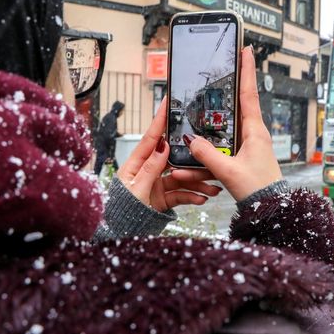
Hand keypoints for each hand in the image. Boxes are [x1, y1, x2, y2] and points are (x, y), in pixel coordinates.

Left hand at [117, 97, 221, 211]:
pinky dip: (192, 196)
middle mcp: (148, 170)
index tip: (168, 100)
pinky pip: (181, 194)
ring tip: (212, 188)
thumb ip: (150, 169)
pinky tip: (202, 199)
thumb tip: (163, 146)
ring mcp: (157, 184)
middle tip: (207, 154)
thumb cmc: (122, 211)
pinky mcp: (163, 198)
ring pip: (181, 178)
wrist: (120, 232)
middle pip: (173, 158)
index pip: (151, 137)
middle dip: (192, 158)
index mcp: (136, 164)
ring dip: (197, 182)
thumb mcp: (136, 190)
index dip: (160, 118)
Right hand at [182, 46, 282, 200]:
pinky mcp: (246, 154)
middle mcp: (255, 133)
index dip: (247, 71)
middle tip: (227, 65)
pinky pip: (229, 141)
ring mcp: (252, 143)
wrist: (271, 208)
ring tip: (211, 113)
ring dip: (220, 117)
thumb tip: (191, 140)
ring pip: (231, 124)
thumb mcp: (228, 171)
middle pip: (240, 102)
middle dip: (233, 84)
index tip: (246, 50)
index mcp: (255, 131)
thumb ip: (208, 155)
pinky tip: (207, 143)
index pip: (249, 94)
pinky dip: (218, 139)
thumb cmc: (258, 190)